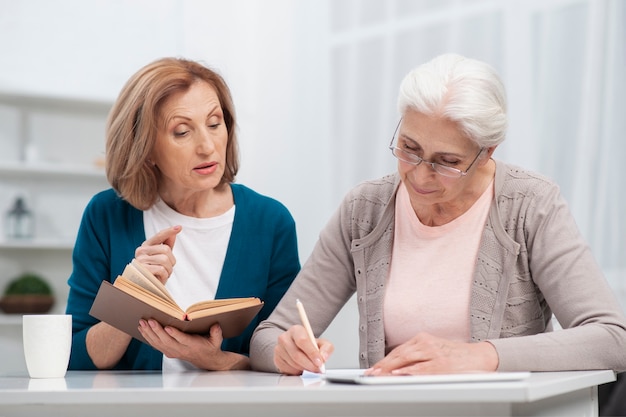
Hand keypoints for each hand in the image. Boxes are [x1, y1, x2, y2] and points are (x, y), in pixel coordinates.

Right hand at [134, 225, 181, 282]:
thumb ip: (166, 246)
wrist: (143, 289)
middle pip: (166, 249)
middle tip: (167, 269)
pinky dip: (164, 276)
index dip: (169, 231)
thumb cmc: (153, 273)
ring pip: (165, 260)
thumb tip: (173, 234)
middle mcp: (141, 251)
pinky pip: (161, 269)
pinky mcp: (142, 270)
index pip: (159, 236)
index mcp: (146, 246)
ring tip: (163, 275)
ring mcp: (140, 260)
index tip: (179, 227)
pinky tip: (159, 279)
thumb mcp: (161, 259)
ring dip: (168, 270)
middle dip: (171, 261)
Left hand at [138, 320, 248, 369]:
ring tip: (142, 323)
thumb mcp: (217, 340)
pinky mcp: (168, 351)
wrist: (207, 360)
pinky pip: (156, 345)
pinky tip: (142, 329)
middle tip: (149, 320)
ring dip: (149, 333)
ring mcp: (173, 352)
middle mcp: (181, 350)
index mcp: (193, 346)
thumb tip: (216, 325)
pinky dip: (148, 337)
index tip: (167, 327)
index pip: (182, 340)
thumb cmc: (211, 347)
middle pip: (167, 341)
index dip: (175, 334)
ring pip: (159, 343)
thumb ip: (217, 333)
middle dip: (157, 330)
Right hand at [273, 325, 333, 374]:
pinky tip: (301, 367)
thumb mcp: (322, 343)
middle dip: (309, 365)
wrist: (298, 348)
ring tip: (311, 368)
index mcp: (296, 330)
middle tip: (318, 369)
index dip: (312, 353)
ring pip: (293, 363)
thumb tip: (324, 357)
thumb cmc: (310, 345)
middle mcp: (284, 338)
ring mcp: (279, 349)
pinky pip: (288, 369)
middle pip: (297, 354)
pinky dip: (297, 371)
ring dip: (304, 369)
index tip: (319, 362)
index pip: (302, 341)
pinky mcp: (277, 359)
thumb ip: (327, 348)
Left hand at [365, 332, 498, 375]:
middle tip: (372, 373)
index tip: (374, 368)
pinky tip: (400, 374)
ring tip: (380, 375)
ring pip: (407, 359)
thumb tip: (395, 368)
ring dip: (391, 368)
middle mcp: (426, 343)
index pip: (398, 350)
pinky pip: (423, 368)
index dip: (384, 360)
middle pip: (400, 354)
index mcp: (422, 338)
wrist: (478, 356)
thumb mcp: (433, 350)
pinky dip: (410, 371)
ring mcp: (434, 353)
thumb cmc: (455, 355)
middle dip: (384, 365)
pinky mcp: (442, 364)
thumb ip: (416, 356)